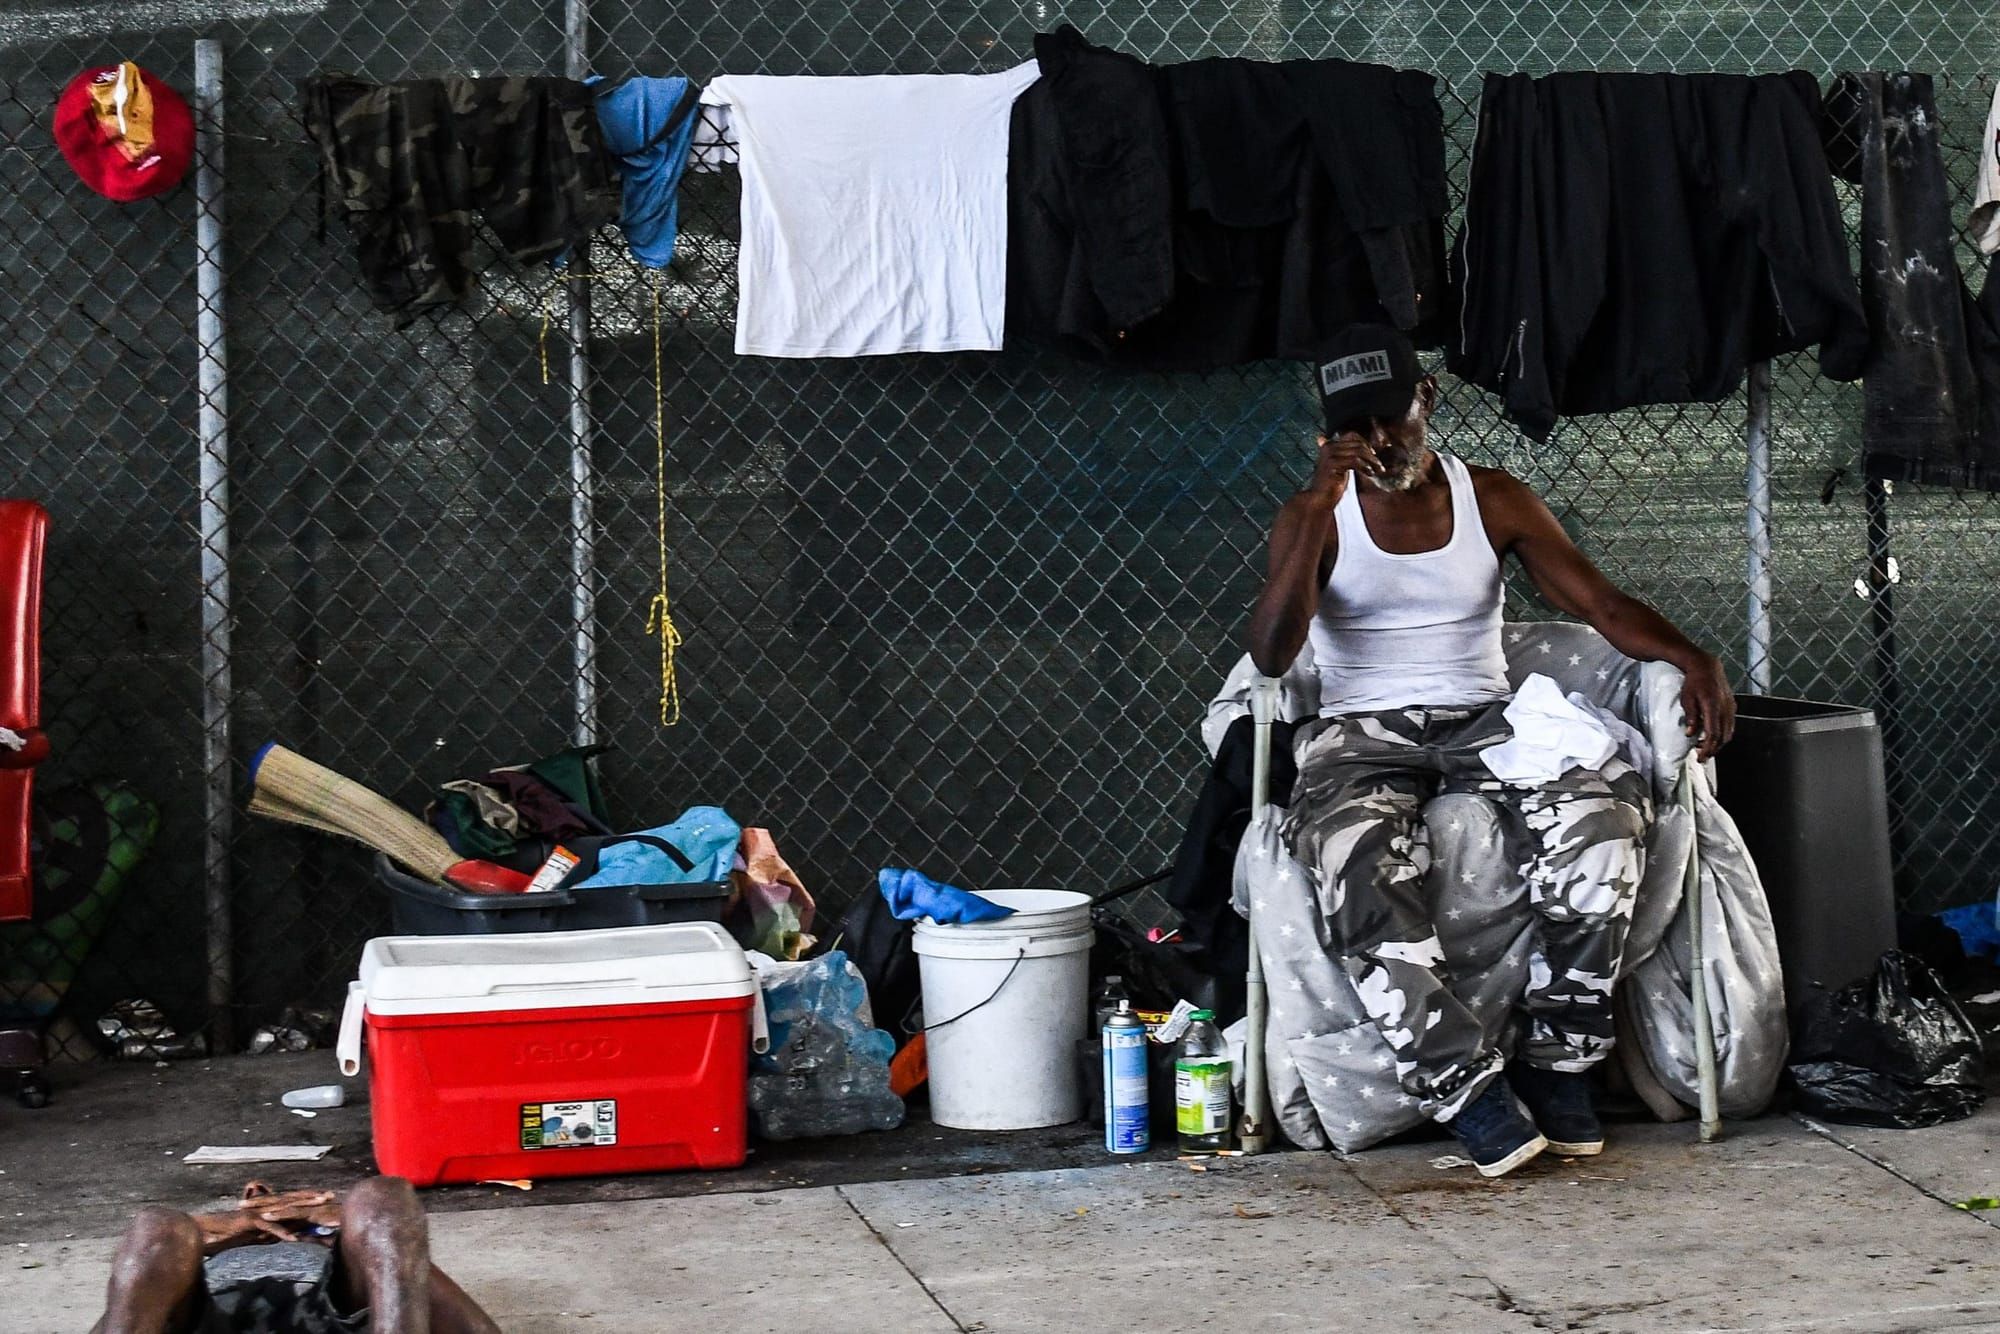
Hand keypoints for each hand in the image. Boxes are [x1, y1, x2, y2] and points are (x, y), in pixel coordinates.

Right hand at [193, 1187, 340, 1254]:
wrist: (208, 1231)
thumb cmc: (231, 1233)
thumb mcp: (257, 1233)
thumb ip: (272, 1231)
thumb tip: (288, 1234)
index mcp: (269, 1209)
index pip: (294, 1201)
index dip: (310, 1198)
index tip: (327, 1197)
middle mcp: (267, 1208)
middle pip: (294, 1201)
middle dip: (313, 1197)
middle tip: (331, 1195)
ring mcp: (260, 1213)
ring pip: (285, 1210)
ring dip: (303, 1207)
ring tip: (320, 1205)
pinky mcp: (251, 1222)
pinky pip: (269, 1228)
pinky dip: (282, 1232)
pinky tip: (294, 1238)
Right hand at [1307, 432, 1381, 499]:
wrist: (1320, 499)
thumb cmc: (1331, 485)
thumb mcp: (1340, 466)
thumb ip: (1347, 455)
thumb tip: (1363, 448)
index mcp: (1329, 445)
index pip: (1352, 435)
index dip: (1365, 444)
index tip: (1373, 454)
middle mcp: (1328, 447)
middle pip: (1357, 445)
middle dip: (1371, 455)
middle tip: (1380, 466)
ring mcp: (1330, 455)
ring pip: (1358, 453)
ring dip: (1371, 462)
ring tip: (1377, 470)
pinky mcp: (1333, 464)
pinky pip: (1355, 461)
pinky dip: (1365, 467)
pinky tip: (1370, 473)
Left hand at [1678, 654, 1735, 762]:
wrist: (1706, 667)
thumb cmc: (1693, 682)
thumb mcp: (1686, 699)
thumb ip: (1690, 717)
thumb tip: (1690, 733)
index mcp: (1713, 707)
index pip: (1713, 734)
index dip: (1708, 748)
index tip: (1700, 757)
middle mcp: (1725, 708)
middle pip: (1723, 737)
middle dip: (1713, 750)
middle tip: (1702, 757)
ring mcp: (1730, 707)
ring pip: (1729, 732)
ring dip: (1718, 743)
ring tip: (1705, 748)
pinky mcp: (1732, 706)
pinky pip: (1730, 725)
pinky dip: (1723, 734)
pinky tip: (1713, 736)